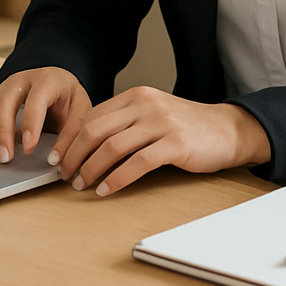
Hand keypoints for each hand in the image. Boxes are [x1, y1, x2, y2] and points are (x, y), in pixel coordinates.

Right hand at [0, 67, 91, 162]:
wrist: (58, 82)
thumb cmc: (68, 97)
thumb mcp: (80, 111)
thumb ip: (71, 135)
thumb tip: (56, 160)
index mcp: (48, 80)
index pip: (36, 101)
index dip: (31, 125)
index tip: (29, 149)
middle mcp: (23, 79)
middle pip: (6, 101)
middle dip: (3, 131)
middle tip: (5, 157)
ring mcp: (6, 86)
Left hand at [53, 86, 270, 195]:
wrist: (227, 129)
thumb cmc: (186, 126)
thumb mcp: (152, 114)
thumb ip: (124, 122)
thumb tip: (85, 144)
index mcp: (136, 96)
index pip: (91, 116)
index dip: (70, 139)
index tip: (58, 157)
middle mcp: (145, 105)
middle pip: (96, 130)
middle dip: (74, 155)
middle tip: (64, 175)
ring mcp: (161, 123)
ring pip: (112, 147)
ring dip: (90, 169)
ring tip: (81, 185)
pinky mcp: (175, 144)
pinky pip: (137, 164)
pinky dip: (117, 179)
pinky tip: (106, 190)